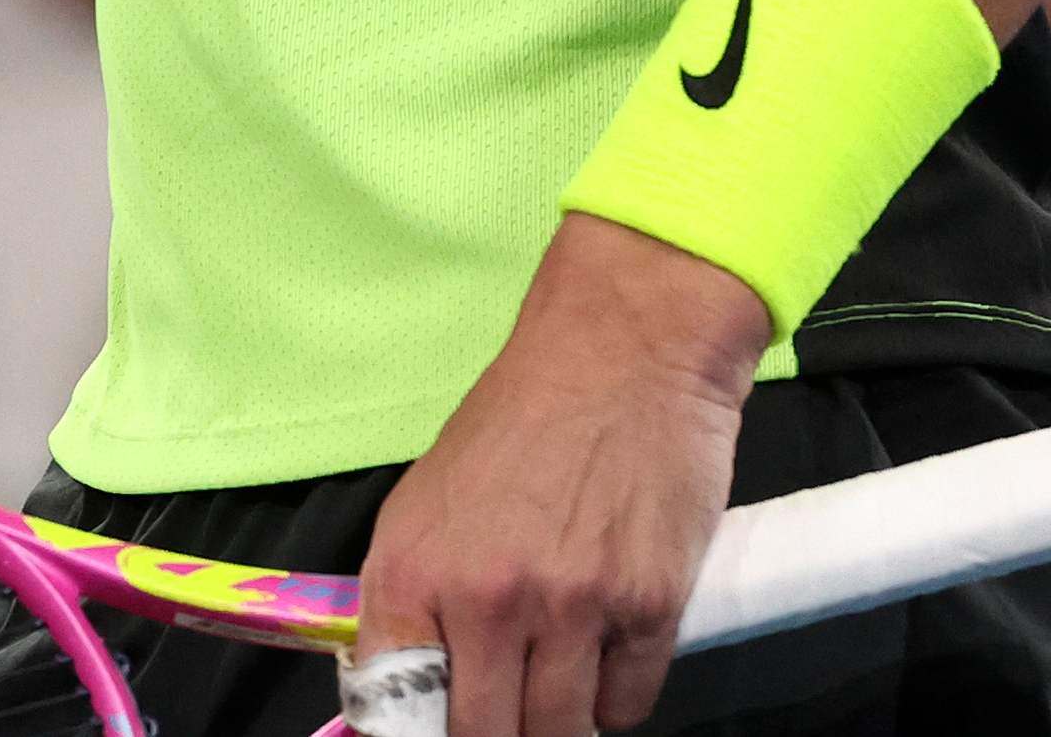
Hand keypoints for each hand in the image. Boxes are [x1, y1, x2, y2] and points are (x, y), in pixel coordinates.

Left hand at [351, 215, 765, 736]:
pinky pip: (629, 705)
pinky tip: (606, 661)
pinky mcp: (652, 608)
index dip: (417, 735)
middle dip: (494, 735)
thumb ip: (417, 595)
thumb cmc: (521, 419)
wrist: (623, 351)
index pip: (399, 707)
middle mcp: (487, 599)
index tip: (436, 731)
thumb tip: (411, 685)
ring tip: (557, 687)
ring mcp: (574, 608)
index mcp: (415, 568)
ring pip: (563, 732)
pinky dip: (615, 700)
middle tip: (504, 712)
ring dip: (559, 723)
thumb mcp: (432, 499)